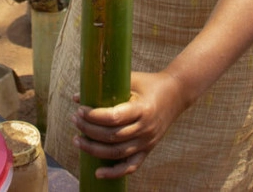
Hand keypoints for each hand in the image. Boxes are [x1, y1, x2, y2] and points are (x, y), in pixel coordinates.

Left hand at [72, 71, 187, 178]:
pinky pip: (131, 166)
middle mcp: (146, 128)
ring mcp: (147, 141)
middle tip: (75, 120)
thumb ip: (106, 87)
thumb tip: (77, 96)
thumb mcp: (131, 80)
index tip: (80, 109)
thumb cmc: (151, 83)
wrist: (178, 93)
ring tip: (77, 139)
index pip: (114, 117)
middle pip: (112, 136)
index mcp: (143, 109)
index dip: (94, 116)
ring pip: (117, 152)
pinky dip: (114, 172)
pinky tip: (98, 173)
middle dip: (89, 130)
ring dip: (94, 149)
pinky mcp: (148, 149)